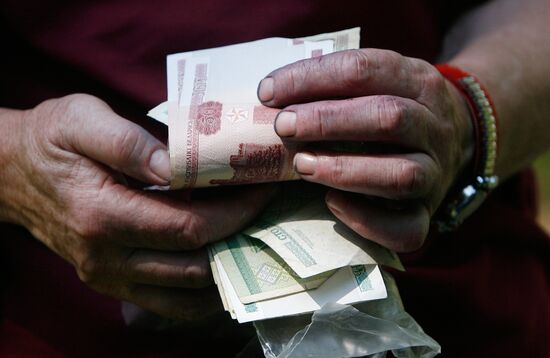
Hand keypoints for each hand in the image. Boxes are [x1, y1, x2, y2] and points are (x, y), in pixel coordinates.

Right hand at [0, 94, 272, 319]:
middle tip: (266, 210)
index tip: (261, 191)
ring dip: (227, 267)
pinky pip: (168, 303)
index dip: (234, 213)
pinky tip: (222, 262)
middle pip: (194, 265)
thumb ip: (129, 142)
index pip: (187, 228)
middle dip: (240, 237)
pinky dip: (202, 290)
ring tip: (252, 234)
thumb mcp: (82, 120)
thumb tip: (179, 163)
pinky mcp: (111, 283)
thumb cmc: (50, 139)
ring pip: (185, 293)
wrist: (11, 173)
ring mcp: (108, 276)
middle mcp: (105, 257)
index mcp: (101, 214)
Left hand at [258, 49, 473, 251]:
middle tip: (282, 126)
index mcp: (419, 81)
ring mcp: (436, 173)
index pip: (366, 69)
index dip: (312, 78)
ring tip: (301, 165)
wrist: (457, 142)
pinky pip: (407, 228)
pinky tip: (332, 204)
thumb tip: (272, 94)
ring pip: (401, 174)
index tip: (268, 91)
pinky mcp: (428, 214)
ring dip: (345, 169)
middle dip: (327, 121)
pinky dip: (367, 220)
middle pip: (388, 118)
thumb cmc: (396, 110)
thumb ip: (338, 84)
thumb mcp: (381, 82)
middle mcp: (434, 126)